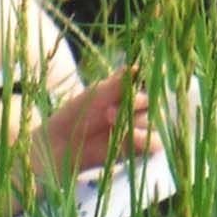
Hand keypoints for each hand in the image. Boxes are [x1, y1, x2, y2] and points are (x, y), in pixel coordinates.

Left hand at [29, 68, 157, 181]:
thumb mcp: (96, 95)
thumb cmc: (78, 114)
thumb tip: (137, 67)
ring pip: (153, 123)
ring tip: (110, 119)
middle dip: (136, 102)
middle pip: (152, 104)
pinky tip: (131, 134)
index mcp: (130, 93)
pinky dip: (145, 138)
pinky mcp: (136, 149)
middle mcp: (136, 110)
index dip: (145, 84)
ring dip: (137, 120)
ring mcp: (138, 130)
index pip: (149, 85)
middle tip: (109, 109)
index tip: (132, 84)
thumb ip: (117, 84)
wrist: (62, 142)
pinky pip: (153, 144)